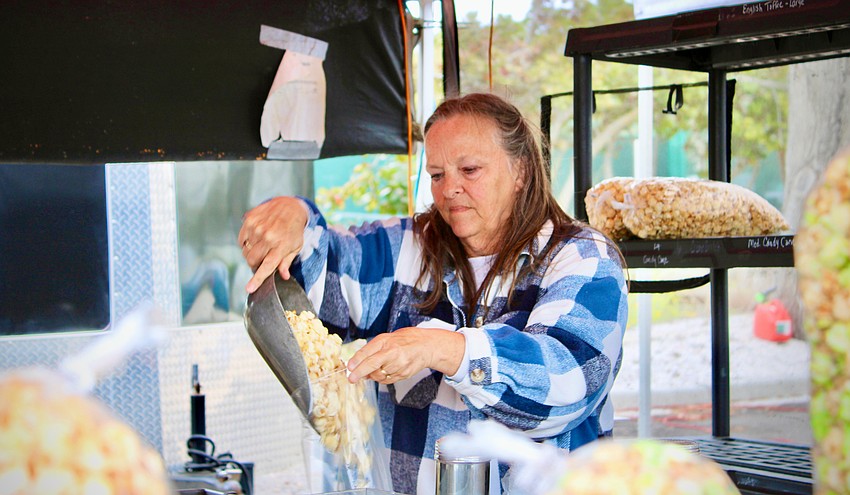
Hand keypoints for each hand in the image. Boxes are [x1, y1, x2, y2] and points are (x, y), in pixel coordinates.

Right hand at [238, 196, 307, 292]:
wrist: (289, 206)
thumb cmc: (294, 229)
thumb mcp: (296, 246)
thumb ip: (287, 261)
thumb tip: (284, 276)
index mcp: (280, 246)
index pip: (267, 266)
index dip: (257, 279)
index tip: (249, 289)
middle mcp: (268, 237)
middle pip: (252, 261)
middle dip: (255, 264)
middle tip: (262, 258)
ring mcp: (257, 228)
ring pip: (245, 251)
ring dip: (251, 253)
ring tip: (261, 245)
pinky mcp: (249, 220)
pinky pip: (241, 240)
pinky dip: (246, 242)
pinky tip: (255, 237)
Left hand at [346, 327, 464, 383]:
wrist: (427, 346)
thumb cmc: (406, 339)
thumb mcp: (387, 337)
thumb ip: (372, 348)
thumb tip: (357, 361)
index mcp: (387, 342)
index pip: (368, 353)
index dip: (357, 362)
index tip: (349, 367)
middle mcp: (393, 354)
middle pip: (372, 366)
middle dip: (359, 373)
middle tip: (351, 378)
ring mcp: (399, 365)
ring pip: (378, 375)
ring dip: (371, 375)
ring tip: (370, 371)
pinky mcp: (403, 374)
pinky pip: (387, 380)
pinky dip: (381, 378)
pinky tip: (382, 372)